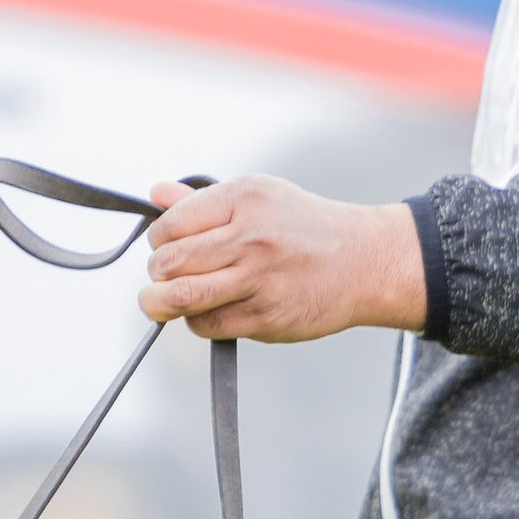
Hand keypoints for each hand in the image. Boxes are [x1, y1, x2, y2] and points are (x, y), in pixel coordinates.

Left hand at [138, 176, 425, 342]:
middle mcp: (250, 236)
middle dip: (157, 274)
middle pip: (170, 263)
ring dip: (161, 303)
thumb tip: (157, 194)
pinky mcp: (265, 315)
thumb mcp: (259, 197)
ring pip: (182, 297)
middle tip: (163, 277)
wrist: (362, 261)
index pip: (171, 223)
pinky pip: (207, 325)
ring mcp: (258, 278)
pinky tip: (207, 311)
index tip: (165, 248)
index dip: (158, 240)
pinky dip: (196, 321)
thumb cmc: (307, 229)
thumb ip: (203, 201)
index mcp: (243, 199)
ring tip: (161, 300)